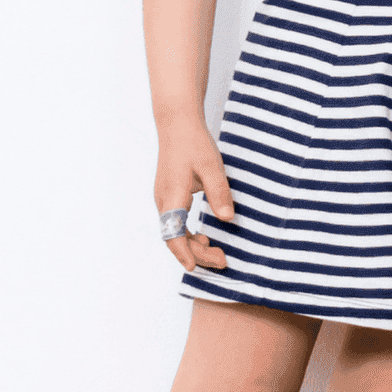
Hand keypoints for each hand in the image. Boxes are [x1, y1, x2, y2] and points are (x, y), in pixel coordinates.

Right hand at [154, 119, 235, 271]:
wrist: (177, 124)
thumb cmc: (194, 143)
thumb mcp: (211, 166)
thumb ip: (219, 192)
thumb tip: (227, 219)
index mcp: (172, 196)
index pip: (173, 233)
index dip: (183, 253)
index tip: (193, 268)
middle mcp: (163, 201)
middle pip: (175, 238)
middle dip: (197, 254)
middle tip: (223, 260)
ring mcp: (164, 199)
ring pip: (174, 232)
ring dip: (193, 246)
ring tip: (217, 253)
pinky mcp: (169, 196)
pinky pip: (176, 224)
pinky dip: (189, 235)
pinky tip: (205, 238)